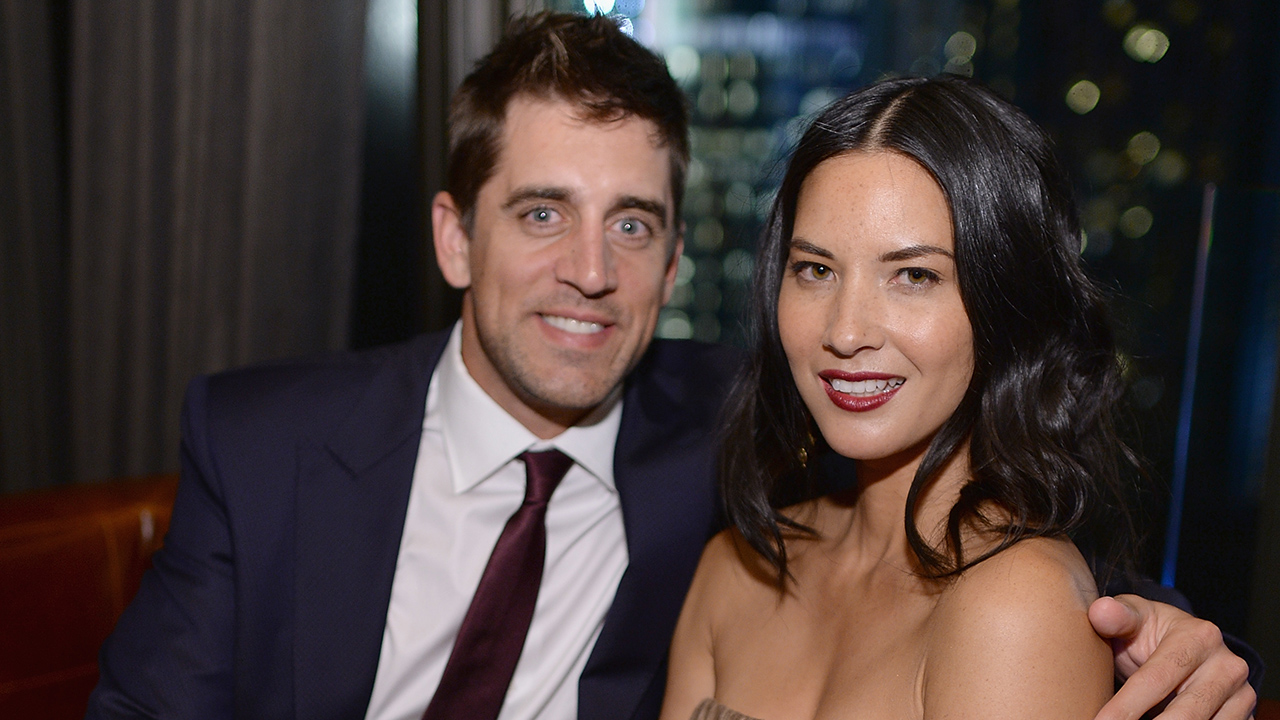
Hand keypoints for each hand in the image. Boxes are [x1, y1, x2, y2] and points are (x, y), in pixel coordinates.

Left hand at [1089, 594, 1254, 719]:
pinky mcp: (1245, 715)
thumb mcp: (1134, 617)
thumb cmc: (1151, 632)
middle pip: (1186, 713)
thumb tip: (1101, 611)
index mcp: (1199, 637)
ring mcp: (1241, 695)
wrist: (1185, 645)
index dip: (1125, 706)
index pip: (1156, 679)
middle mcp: (1227, 666)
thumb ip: (1118, 617)